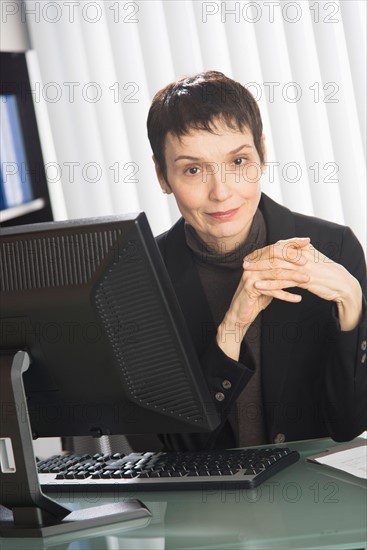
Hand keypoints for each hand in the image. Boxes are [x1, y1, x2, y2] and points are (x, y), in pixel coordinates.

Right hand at [216, 237, 310, 359]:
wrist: (241, 311)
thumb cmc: (258, 295)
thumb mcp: (270, 279)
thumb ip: (280, 268)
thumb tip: (301, 258)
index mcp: (258, 259)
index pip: (276, 246)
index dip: (292, 243)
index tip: (307, 241)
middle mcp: (253, 264)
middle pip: (274, 255)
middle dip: (292, 257)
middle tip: (306, 261)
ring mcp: (250, 276)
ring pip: (274, 273)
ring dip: (292, 276)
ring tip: (307, 279)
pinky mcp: (250, 289)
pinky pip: (271, 291)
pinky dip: (286, 295)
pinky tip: (297, 298)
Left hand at [243, 240, 362, 331]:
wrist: (340, 282)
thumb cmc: (324, 270)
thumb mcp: (310, 256)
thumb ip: (296, 250)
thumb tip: (282, 244)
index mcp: (301, 248)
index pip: (277, 247)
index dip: (262, 251)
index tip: (250, 255)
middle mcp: (300, 255)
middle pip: (274, 255)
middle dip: (257, 259)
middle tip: (244, 263)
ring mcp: (302, 268)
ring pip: (276, 267)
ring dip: (260, 270)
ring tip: (246, 274)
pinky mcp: (304, 280)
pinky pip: (283, 282)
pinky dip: (269, 284)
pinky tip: (258, 286)